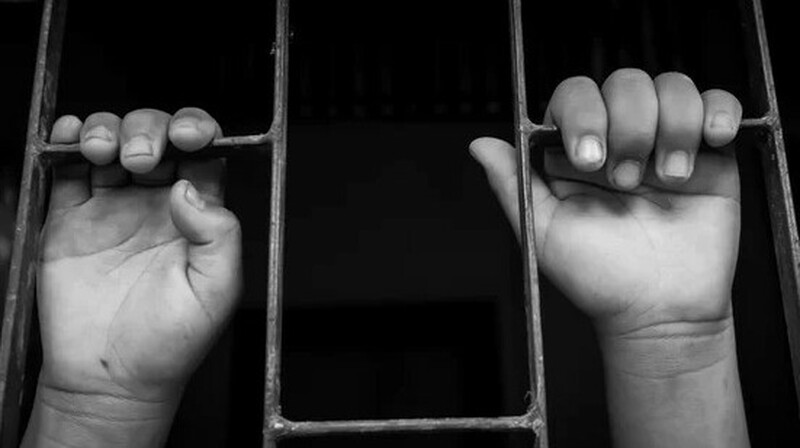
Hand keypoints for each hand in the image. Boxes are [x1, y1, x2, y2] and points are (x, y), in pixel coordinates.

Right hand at [38, 108, 240, 403]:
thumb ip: (219, 235)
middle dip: (150, 129)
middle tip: (143, 158)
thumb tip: (190, 189)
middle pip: (157, 137)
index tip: (188, 134)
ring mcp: (112, 208)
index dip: (196, 130)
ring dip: (109, 128)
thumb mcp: (217, 291)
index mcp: (198, 215)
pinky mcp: (70, 218)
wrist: (111, 379)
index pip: (203, 153)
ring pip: (113, 142)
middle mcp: (157, 204)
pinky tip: (71, 136)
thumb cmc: (170, 343)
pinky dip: (66, 140)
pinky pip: (67, 169)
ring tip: (104, 151)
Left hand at [470, 69, 740, 338]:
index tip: (589, 160)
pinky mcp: (711, 153)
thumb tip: (479, 145)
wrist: (659, 311)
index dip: (583, 115)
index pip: (575, 96)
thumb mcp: (543, 232)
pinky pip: (720, 103)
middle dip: (628, 127)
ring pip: (671, 86)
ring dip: (672, 125)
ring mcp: (665, 141)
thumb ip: (513, 183)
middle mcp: (620, 137)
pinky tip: (710, 141)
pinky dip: (717, 111)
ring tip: (670, 178)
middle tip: (626, 182)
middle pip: (625, 83)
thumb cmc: (598, 277)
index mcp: (576, 150)